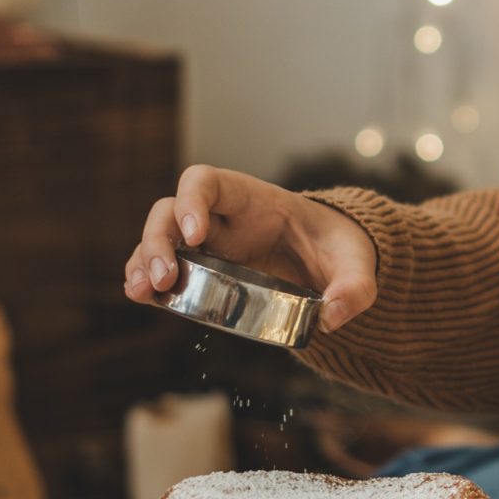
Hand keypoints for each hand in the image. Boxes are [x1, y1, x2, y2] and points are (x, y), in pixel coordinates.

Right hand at [122, 165, 378, 332]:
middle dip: (159, 239)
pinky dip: (147, 280)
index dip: (192, 200)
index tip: (195, 233)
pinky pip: (164, 269)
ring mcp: (206, 244)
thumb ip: (354, 287)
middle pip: (169, 210)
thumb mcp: (356, 262)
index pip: (208, 181)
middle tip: (164, 278)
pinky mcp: (202, 271)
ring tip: (142, 292)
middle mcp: (220, 217)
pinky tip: (143, 298)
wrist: (332, 262)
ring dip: (143, 261)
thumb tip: (334, 317)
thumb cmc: (338, 248)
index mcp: (252, 199)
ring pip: (158, 239)